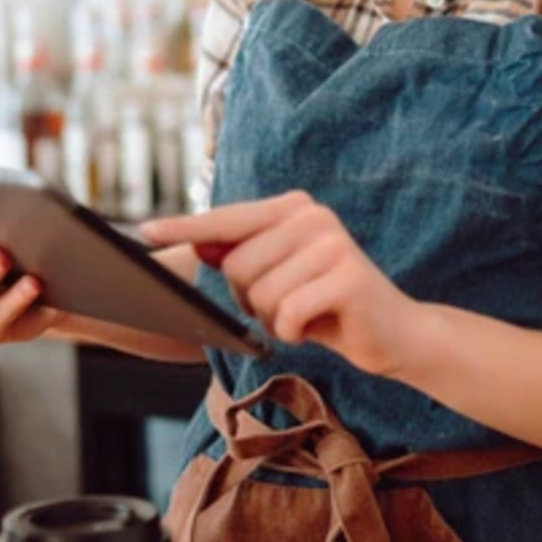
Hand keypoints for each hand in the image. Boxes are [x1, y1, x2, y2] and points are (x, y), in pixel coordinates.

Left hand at [138, 191, 433, 377]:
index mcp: (293, 208)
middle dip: (251, 301)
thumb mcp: (280, 279)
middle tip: (289, 306)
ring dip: (274, 320)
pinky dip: (293, 333)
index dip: (184, 228)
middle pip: (236, 267)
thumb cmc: (329, 307)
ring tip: (308, 315)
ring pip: (258, 295)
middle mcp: (312, 215)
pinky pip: (286, 314)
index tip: (145, 231)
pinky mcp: (347, 276)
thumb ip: (244, 256)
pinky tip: (320, 327)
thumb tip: (198, 244)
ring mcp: (332, 242)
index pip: (226, 219)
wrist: (396, 333)